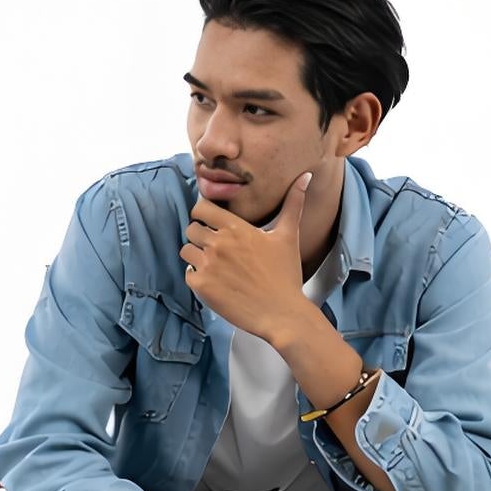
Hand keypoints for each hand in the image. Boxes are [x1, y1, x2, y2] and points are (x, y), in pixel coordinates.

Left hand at [182, 171, 315, 343]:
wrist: (281, 314)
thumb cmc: (286, 275)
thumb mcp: (288, 236)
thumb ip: (293, 204)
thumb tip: (305, 176)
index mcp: (236, 228)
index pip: (201, 208)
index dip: (204, 214)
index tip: (211, 222)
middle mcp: (218, 244)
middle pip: (192, 228)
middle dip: (201, 235)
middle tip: (216, 247)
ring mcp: (208, 265)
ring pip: (186, 249)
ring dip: (196, 254)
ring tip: (213, 263)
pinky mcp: (202, 286)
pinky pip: (187, 273)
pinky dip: (196, 276)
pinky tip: (214, 280)